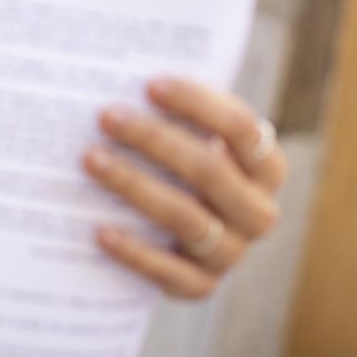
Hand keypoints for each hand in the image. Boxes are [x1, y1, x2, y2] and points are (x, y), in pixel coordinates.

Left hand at [82, 77, 287, 299]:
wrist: (172, 239)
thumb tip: (124, 69)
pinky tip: (99, 231)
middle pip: (209, 171)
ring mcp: (232, 253)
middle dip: (155, 140)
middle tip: (107, 116)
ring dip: (135, 186)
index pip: (242, 128)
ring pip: (186, 217)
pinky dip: (134, 252)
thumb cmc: (176, 166)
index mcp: (266, 168)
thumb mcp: (188, 137)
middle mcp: (258, 213)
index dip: (197, 104)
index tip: (149, 84)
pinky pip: (170, 273)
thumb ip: (173, 111)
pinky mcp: (200, 287)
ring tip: (90, 159)